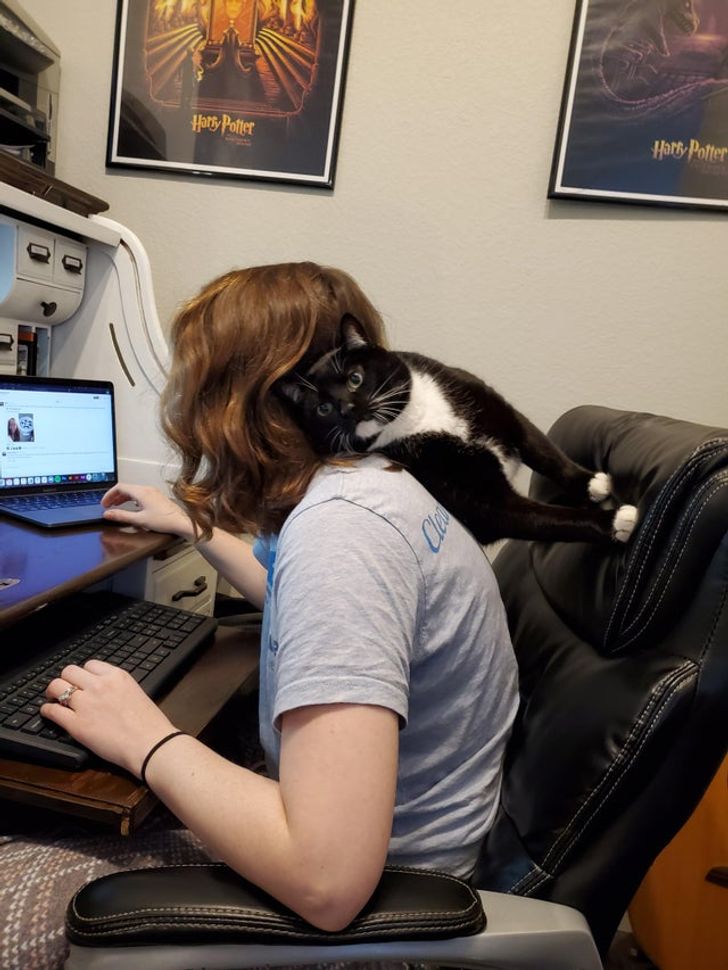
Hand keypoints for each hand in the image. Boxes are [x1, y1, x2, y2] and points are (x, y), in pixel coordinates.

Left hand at [41, 660, 178, 777]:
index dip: (84, 674)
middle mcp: (99, 685)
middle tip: (65, 689)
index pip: (90, 664)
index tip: (82, 682)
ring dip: (53, 692)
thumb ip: (118, 689)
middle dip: (66, 679)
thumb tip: (105, 694)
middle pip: (69, 671)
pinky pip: (53, 711)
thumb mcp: (136, 694)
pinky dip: (47, 711)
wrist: (150, 744)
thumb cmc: (150, 724)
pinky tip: (49, 713)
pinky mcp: (76, 724)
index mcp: (116, 676)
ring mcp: (86, 704)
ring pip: (57, 686)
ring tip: (54, 699)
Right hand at [102, 483, 193, 538]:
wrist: (182, 522)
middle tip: (107, 505)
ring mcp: (153, 493)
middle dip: (115, 496)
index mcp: (142, 492)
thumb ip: (121, 516)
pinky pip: (140, 494)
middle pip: (126, 488)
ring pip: (133, 491)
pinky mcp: (157, 498)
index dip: (109, 495)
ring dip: (123, 498)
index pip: (120, 487)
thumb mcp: (139, 520)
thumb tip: (108, 514)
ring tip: (116, 506)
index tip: (104, 503)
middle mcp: (147, 490)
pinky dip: (131, 499)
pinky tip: (131, 507)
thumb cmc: (165, 521)